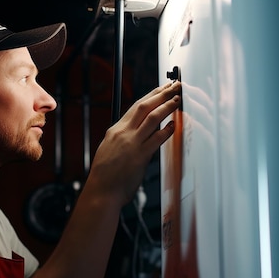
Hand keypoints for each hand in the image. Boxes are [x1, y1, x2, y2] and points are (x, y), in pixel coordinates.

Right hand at [88, 81, 181, 205]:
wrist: (101, 192)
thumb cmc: (105, 175)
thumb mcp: (109, 149)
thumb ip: (122, 138)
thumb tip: (134, 132)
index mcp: (115, 130)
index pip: (135, 107)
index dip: (150, 95)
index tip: (160, 88)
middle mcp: (123, 133)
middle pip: (144, 106)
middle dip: (161, 94)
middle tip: (173, 86)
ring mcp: (132, 143)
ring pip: (152, 118)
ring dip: (167, 106)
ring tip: (177, 99)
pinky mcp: (140, 156)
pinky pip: (157, 139)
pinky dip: (167, 130)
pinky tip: (174, 125)